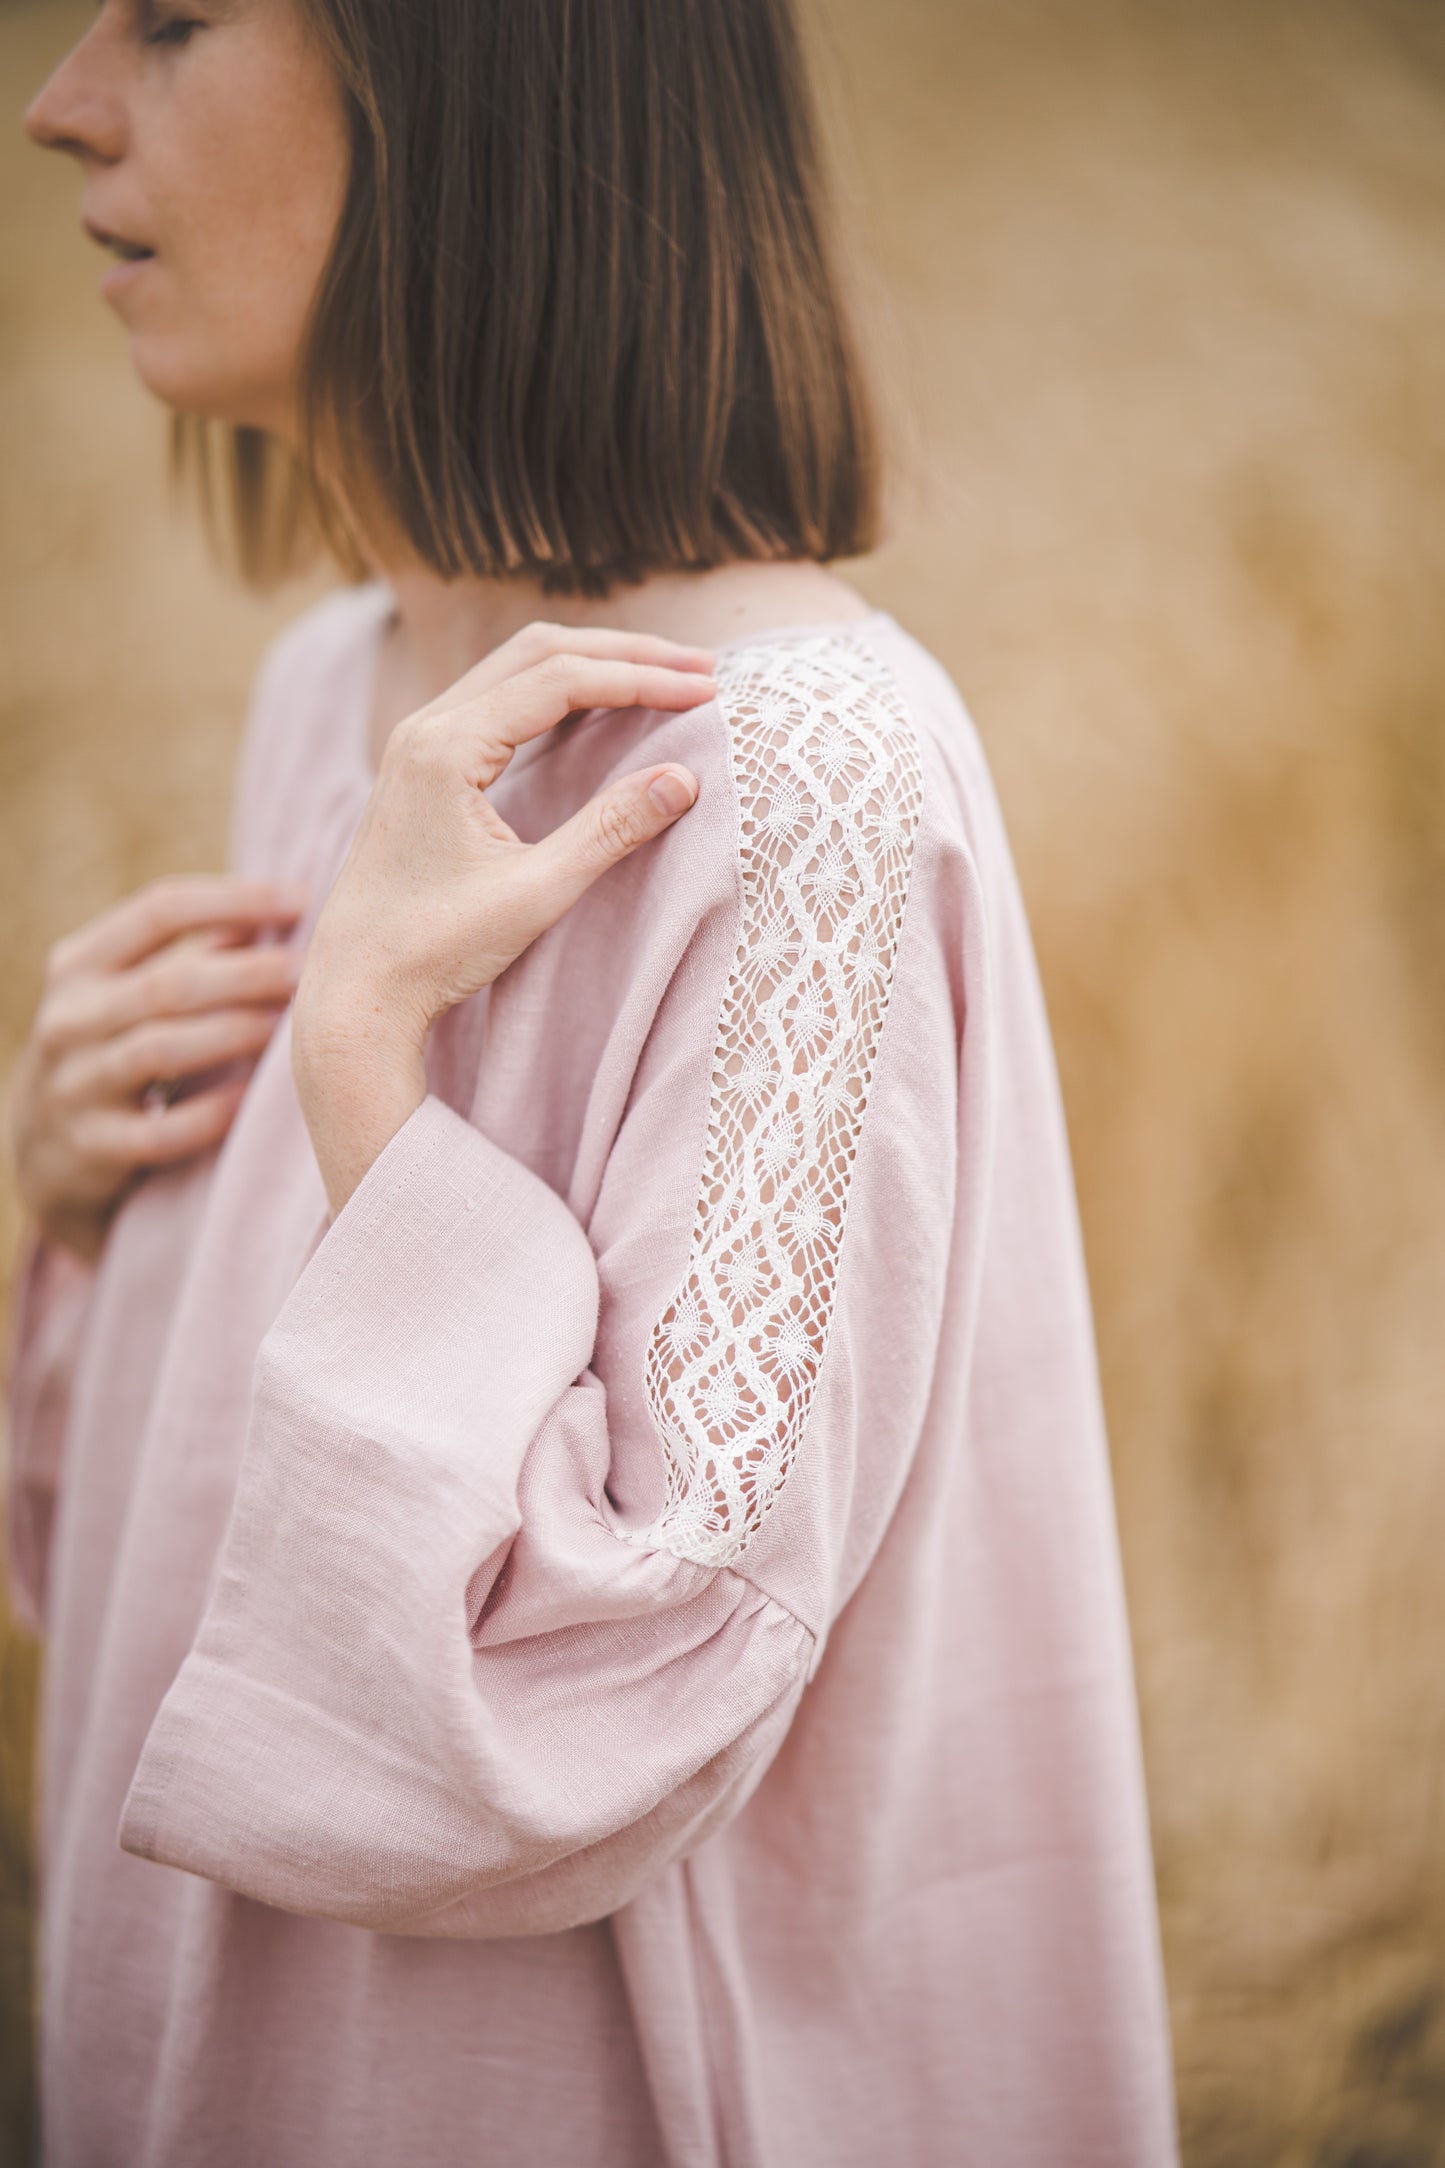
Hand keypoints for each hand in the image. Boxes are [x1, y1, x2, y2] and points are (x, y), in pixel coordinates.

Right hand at [9, 876, 308, 1263]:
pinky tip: (254, 1095)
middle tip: (309, 972)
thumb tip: (285, 907)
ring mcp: (74, 1086)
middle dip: (248, 974)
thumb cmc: (112, 1050)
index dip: (234, 901)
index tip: (301, 900)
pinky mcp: (92, 1149)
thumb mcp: (126, 994)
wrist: (46, 1151)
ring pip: (160, 1050)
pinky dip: (211, 1112)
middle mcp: (69, 1020)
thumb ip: (193, 955)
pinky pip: (160, 1131)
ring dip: (235, 1033)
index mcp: (79, 965)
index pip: (159, 911)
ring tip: (294, 1026)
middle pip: (168, 985)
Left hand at [291, 620, 715, 1216]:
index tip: (706, 692)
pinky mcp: (420, 763)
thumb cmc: (437, 949)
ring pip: (516, 666)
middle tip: (701, 669)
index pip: (561, 681)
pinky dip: (557, 689)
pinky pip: (497, 696)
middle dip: (625, 654)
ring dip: (592, 664)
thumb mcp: (536, 893)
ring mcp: (417, 740)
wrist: (356, 989)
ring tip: (664, 676)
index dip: (642, 679)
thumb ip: (610, 830)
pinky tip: (600, 706)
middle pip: (539, 652)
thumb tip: (684, 779)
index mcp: (445, 747)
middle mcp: (424, 726)